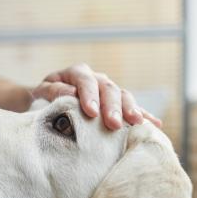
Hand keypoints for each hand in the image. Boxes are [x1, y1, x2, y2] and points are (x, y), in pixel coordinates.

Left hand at [31, 63, 161, 129]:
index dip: (89, 96)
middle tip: (113, 124)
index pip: (85, 81)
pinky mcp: (116, 103)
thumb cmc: (42, 99)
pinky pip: (132, 107)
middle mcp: (96, 78)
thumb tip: (70, 94)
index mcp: (76, 73)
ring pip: (123, 96)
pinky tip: (155, 124)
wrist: (46, 102)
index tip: (91, 113)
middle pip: (108, 89)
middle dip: (112, 107)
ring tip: (137, 123)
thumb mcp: (41, 93)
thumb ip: (53, 92)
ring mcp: (108, 90)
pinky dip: (143, 115)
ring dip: (131, 109)